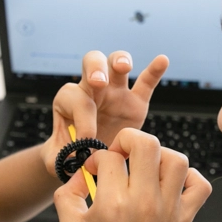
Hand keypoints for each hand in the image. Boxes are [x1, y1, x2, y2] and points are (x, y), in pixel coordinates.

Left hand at [41, 50, 168, 176]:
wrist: (88, 161)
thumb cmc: (70, 156)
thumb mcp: (58, 159)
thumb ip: (60, 157)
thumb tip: (72, 157)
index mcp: (69, 101)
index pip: (77, 100)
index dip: (82, 118)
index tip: (87, 140)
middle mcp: (91, 90)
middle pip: (91, 63)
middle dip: (95, 69)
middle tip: (99, 82)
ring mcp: (115, 92)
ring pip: (115, 64)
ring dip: (119, 60)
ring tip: (124, 66)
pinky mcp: (135, 101)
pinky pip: (145, 81)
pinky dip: (154, 71)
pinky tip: (163, 60)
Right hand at [55, 129, 211, 221]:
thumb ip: (67, 193)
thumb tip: (82, 172)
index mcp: (114, 204)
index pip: (109, 158)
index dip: (97, 159)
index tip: (95, 171)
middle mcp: (145, 202)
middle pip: (146, 144)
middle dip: (129, 139)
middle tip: (122, 153)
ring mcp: (169, 209)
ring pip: (176, 159)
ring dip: (159, 154)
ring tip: (145, 166)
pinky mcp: (184, 217)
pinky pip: (199, 185)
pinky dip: (189, 177)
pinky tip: (169, 183)